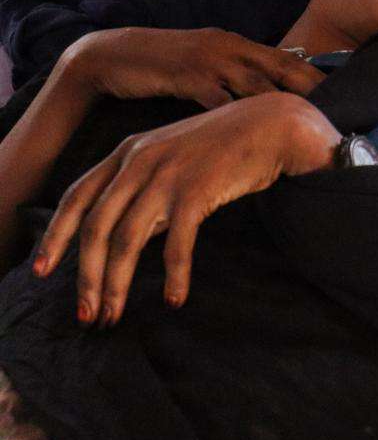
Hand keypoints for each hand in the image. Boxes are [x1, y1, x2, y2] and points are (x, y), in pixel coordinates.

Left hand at [31, 92, 340, 326]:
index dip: (55, 237)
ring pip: (127, 239)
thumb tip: (129, 234)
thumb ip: (146, 187)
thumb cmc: (226, 145)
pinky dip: (174, 275)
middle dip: (86, 277)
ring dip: (117, 283)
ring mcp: (168, 175)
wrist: (273, 123)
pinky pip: (178, 242)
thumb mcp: (173, 155)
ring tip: (116, 314)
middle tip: (88, 315)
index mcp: (128, 152)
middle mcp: (139, 162)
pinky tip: (175, 298)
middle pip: (96, 228)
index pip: (76, 198)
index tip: (42, 271)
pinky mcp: (198, 190)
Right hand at [64, 27, 325, 108]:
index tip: (342, 89)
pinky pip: (218, 99)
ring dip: (283, 104)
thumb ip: (235, 74)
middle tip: (341, 107)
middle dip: (312, 87)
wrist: (112, 54)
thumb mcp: (206, 62)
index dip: (313, 73)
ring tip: (307, 123)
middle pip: (281, 66)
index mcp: (237, 42)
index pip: (285, 57)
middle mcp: (229, 46)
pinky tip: (254, 132)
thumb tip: (266, 94)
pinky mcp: (187, 76)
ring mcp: (209, 60)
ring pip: (256, 83)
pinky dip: (237, 115)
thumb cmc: (164, 64)